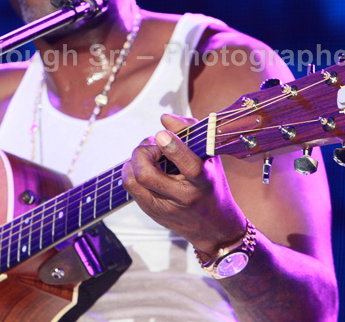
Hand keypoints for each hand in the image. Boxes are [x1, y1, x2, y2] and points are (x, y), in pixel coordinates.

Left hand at [121, 114, 246, 255]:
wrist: (214, 227)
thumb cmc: (211, 184)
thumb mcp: (210, 156)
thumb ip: (190, 131)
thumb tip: (164, 118)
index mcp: (204, 181)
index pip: (190, 166)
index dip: (173, 148)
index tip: (161, 134)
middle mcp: (184, 197)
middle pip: (148, 174)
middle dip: (143, 151)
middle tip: (153, 144)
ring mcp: (165, 208)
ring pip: (134, 181)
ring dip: (134, 160)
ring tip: (147, 155)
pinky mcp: (153, 213)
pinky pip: (131, 188)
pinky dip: (130, 171)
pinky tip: (141, 166)